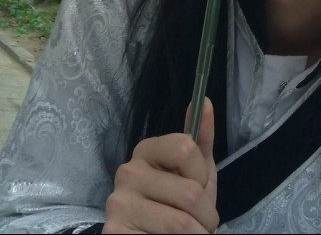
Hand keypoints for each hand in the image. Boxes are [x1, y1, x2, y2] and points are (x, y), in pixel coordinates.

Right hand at [103, 98, 217, 233]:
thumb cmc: (181, 206)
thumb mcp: (197, 172)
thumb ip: (201, 138)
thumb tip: (204, 100)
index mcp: (146, 150)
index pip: (185, 148)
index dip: (201, 175)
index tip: (197, 186)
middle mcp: (127, 172)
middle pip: (189, 192)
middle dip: (206, 214)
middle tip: (199, 222)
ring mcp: (118, 204)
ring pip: (181, 223)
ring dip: (197, 234)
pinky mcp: (115, 233)